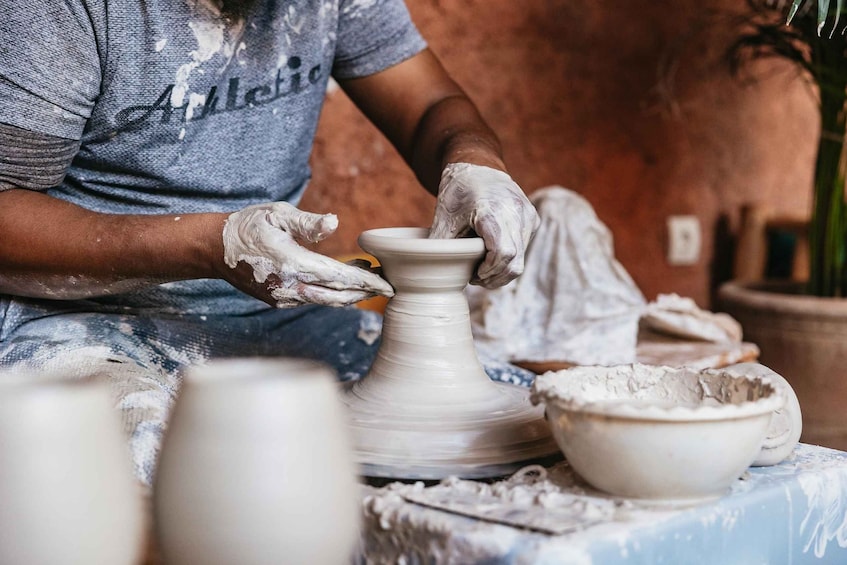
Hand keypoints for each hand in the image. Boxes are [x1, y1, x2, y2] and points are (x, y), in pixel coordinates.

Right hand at [222, 202, 393, 307]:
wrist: (214, 248)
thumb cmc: (248, 225)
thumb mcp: (277, 214)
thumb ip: (307, 222)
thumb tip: (335, 223)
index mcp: (291, 264)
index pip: (338, 277)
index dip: (366, 282)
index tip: (388, 285)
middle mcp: (289, 287)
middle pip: (337, 296)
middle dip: (364, 292)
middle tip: (387, 285)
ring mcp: (283, 298)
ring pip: (326, 301)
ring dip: (350, 292)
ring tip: (369, 277)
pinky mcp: (279, 301)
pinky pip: (312, 299)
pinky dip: (331, 292)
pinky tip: (342, 279)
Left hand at [430, 163, 539, 287]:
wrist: (478, 166)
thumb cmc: (458, 191)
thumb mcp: (444, 218)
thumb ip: (441, 246)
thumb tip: (429, 274)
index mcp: (492, 210)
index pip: (502, 253)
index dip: (489, 272)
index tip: (473, 276)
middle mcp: (515, 212)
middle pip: (514, 262)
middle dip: (495, 278)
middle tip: (475, 279)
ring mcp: (527, 215)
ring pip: (521, 259)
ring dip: (502, 272)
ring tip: (481, 270)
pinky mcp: (532, 220)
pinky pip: (523, 249)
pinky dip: (508, 260)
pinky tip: (491, 256)